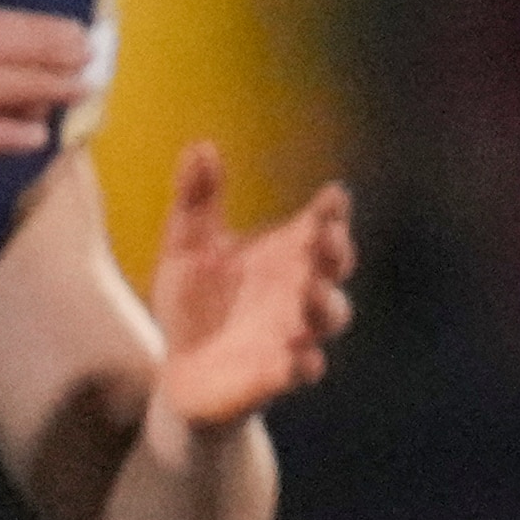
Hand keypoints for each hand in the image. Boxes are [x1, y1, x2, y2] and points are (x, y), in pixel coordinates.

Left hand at [148, 145, 353, 432]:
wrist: (183, 373)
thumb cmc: (194, 306)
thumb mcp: (187, 246)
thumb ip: (196, 199)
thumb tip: (203, 146)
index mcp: (282, 256)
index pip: (318, 227)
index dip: (332, 212)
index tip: (334, 196)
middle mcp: (298, 291)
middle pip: (334, 267)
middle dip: (336, 252)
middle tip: (326, 236)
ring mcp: (295, 332)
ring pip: (330, 316)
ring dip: (326, 304)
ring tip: (311, 292)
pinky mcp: (280, 374)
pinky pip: (304, 369)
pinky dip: (305, 363)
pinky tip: (298, 356)